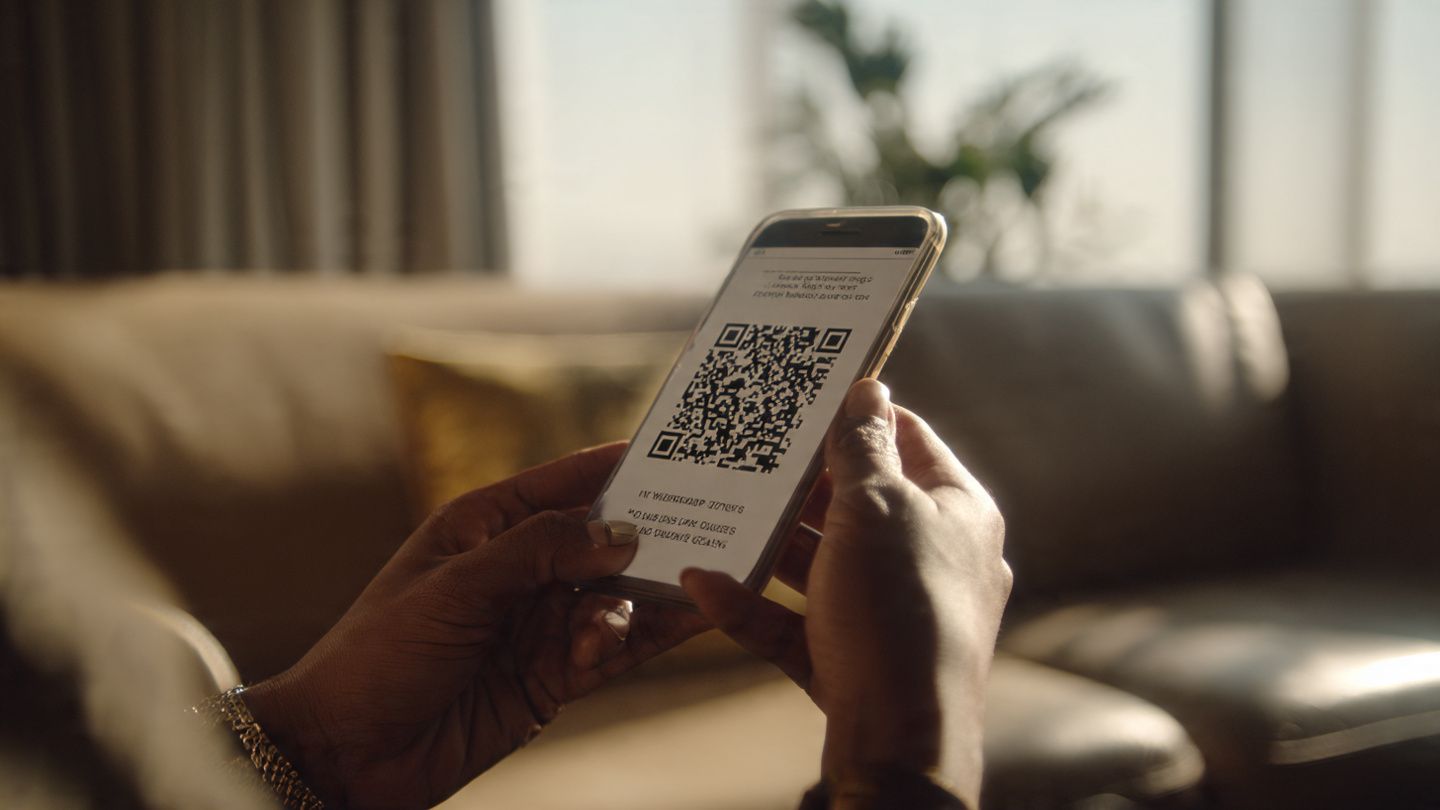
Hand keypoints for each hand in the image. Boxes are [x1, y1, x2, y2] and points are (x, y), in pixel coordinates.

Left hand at [244, 443, 707, 808]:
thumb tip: (622, 531)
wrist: (348, 754)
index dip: (620, 467)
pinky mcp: (552, 677)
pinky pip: (613, 648)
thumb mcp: (457, 587)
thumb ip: (541, 551)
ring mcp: (538, 624)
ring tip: (646, 609)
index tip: (682, 455)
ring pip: (615, 596)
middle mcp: (520, 570)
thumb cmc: (380, 654)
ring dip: (635, 601)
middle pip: (604, 540)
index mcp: (486, 526)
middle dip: (650, 536)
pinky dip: (637, 638)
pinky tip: (654, 631)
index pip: (566, 483)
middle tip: (706, 532)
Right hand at [682, 380, 1010, 806]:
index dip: (857, 413)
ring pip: (823, 564)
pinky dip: (753, 605)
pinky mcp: (854, 661)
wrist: (900, 741)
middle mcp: (933, 560)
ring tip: (715, 513)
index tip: (802, 398)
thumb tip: (866, 388)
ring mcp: (893, 614)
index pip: (909, 439)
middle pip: (860, 503)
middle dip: (798, 483)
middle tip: (745, 454)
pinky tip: (703, 584)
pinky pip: (797, 623)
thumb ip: (862, 447)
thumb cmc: (899, 610)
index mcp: (958, 512)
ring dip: (769, 542)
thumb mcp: (877, 507)